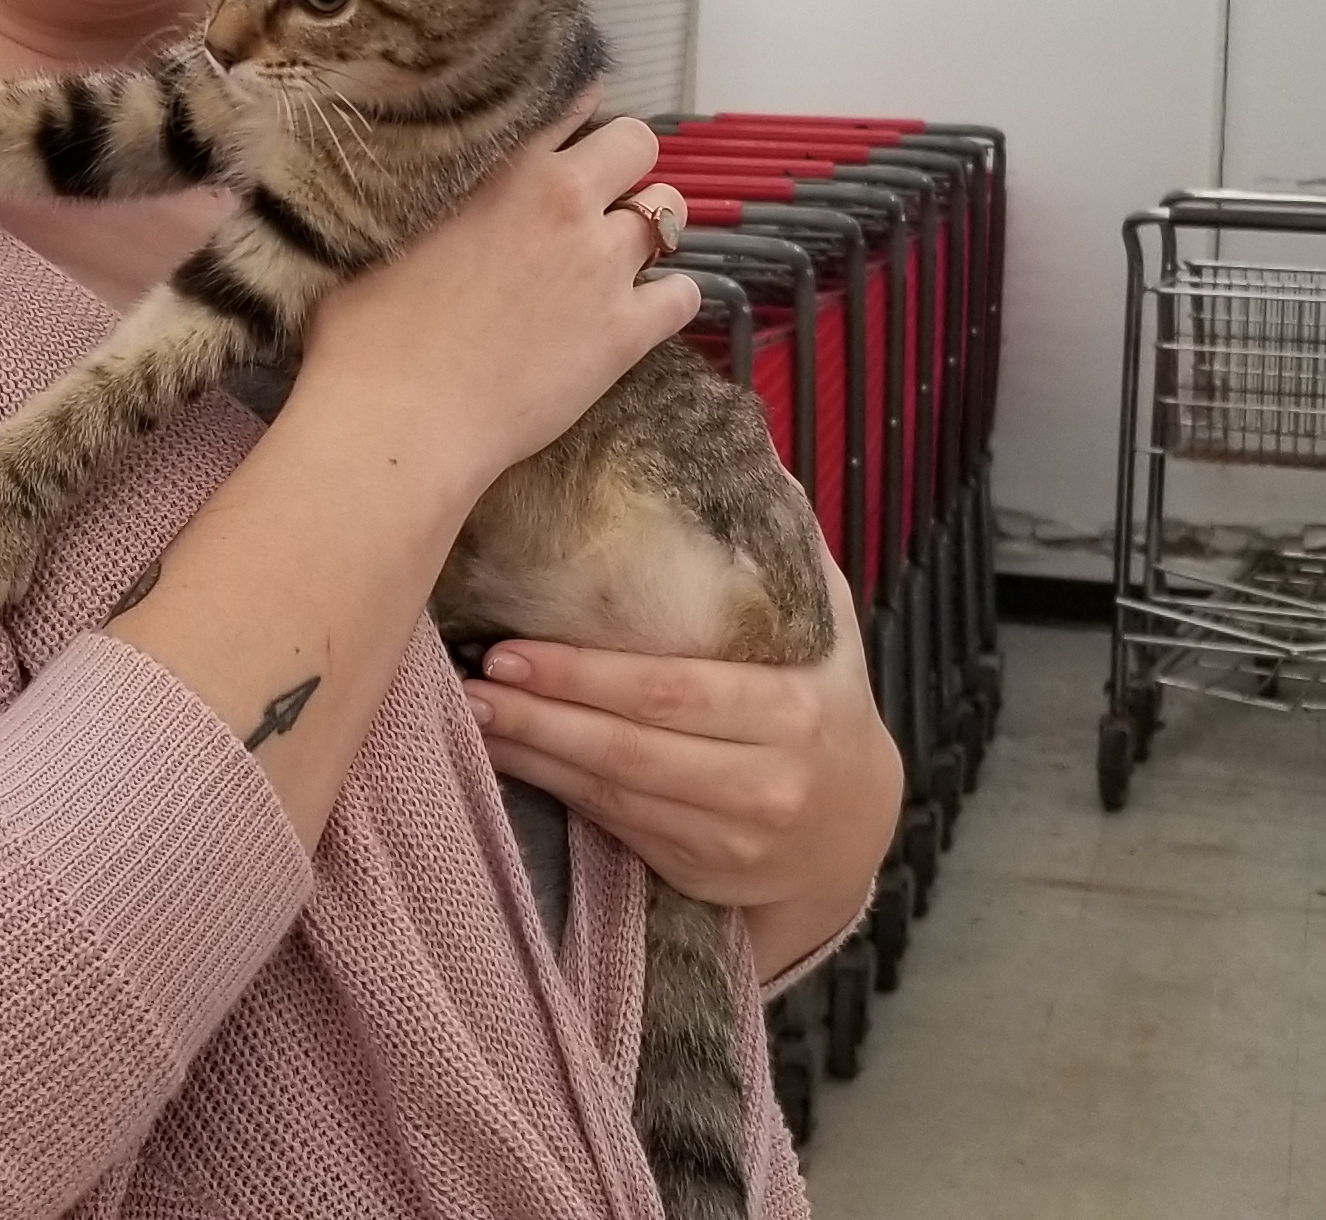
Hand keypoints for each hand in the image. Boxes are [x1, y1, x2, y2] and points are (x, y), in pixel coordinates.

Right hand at [290, 100, 696, 492]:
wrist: (400, 416)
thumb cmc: (369, 331)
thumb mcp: (390, 228)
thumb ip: (431, 194)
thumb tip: (427, 190)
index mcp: (506, 167)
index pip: (569, 107)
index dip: (578, 119)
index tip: (577, 135)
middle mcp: (565, 200)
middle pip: (638, 143)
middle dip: (625, 168)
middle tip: (597, 204)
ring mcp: (603, 265)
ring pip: (670, 211)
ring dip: (651, 228)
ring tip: (621, 257)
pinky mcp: (627, 331)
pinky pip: (685, 295)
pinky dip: (672, 299)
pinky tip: (644, 313)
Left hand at [460, 549, 896, 976]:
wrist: (854, 825)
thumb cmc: (822, 700)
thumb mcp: (830, 626)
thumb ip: (788, 551)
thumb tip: (747, 456)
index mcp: (792, 710)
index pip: (672, 692)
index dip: (585, 676)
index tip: (513, 651)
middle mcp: (765, 780)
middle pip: (629, 748)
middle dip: (541, 715)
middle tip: (473, 679)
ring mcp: (729, 836)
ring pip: (611, 792)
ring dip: (532, 754)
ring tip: (471, 714)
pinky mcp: (696, 868)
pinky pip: (612, 824)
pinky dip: (553, 789)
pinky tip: (508, 757)